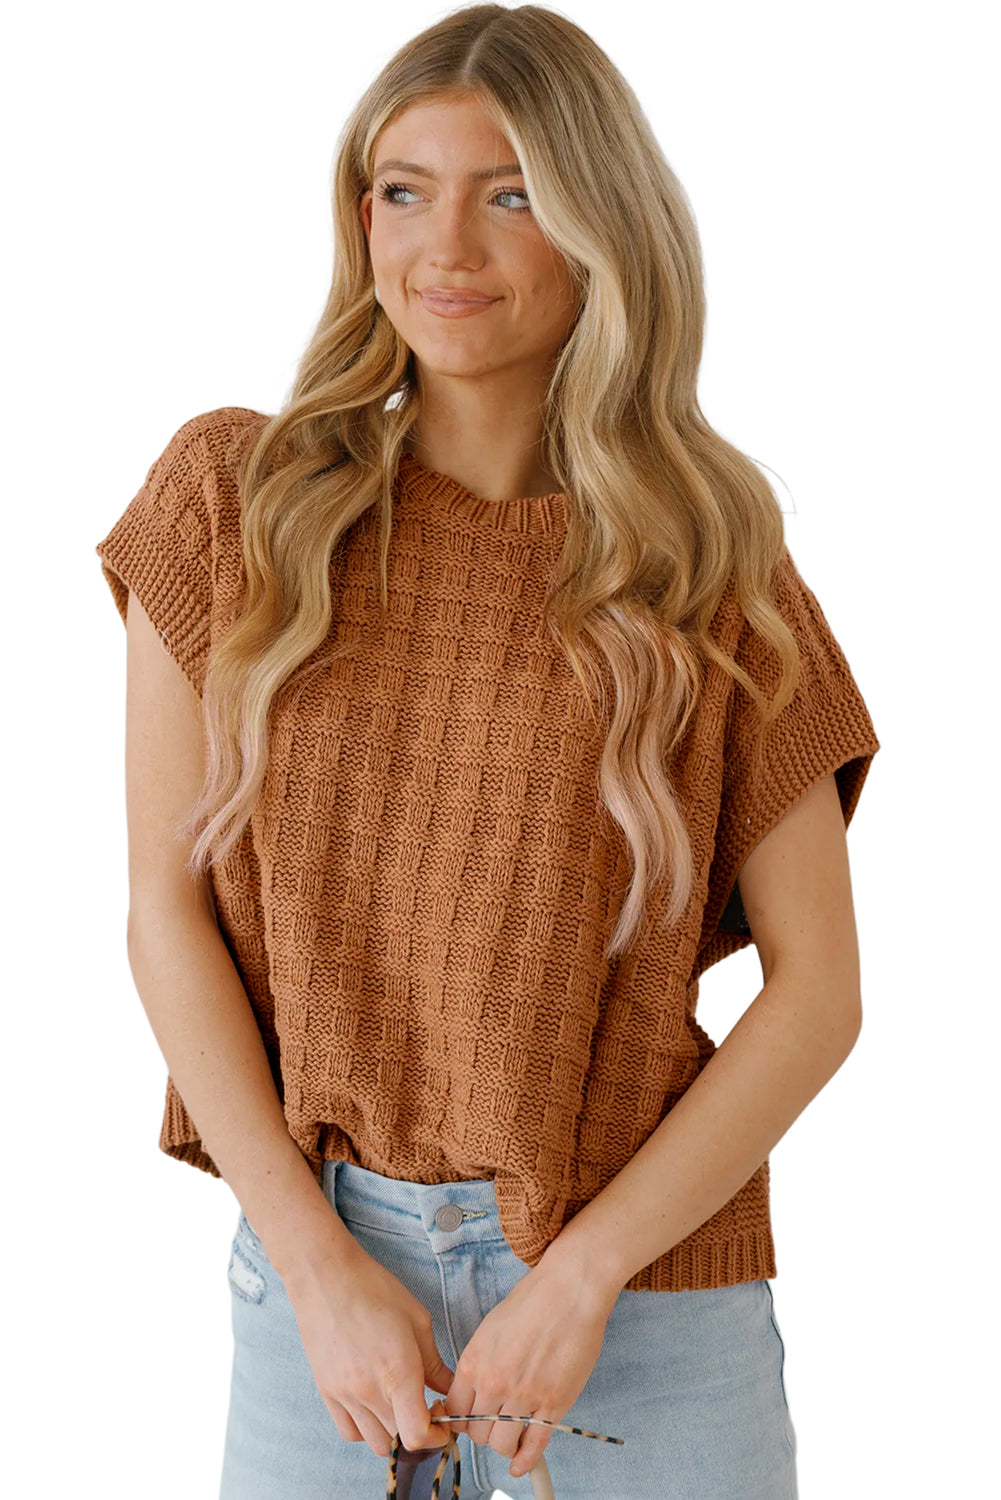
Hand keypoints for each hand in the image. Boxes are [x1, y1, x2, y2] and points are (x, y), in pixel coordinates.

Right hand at [284, 1235, 454, 1460]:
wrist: (327, 1277)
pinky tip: (376, 1408)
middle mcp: (370, 1391)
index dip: (437, 1437)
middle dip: (419, 1434)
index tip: (444, 1423)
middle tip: (427, 1411)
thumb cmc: (375, 1290)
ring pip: (374, 1442)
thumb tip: (449, 1389)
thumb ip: (435, 1363)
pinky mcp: (327, 1392)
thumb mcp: (417, 1320)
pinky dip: (366, 1430)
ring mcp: (345, 1395)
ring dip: (394, 1434)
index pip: (417, 1435)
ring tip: (400, 1408)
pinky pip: (349, 1431)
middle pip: (399, 1441)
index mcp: (398, 1372)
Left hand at [444, 1257, 617, 1478]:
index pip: (454, 1412)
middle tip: (493, 1423)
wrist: (569, 1290)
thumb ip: (478, 1363)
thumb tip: (471, 1390)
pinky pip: (533, 1445)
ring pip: (502, 1444)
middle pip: (476, 1433)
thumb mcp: (490, 1329)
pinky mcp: (553, 1404)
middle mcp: (494, 1384)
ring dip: (504, 1444)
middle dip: (482, 1432)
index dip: (459, 1420)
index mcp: (474, 1363)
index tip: (467, 1420)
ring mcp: (524, 1397)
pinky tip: (521, 1464)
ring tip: (511, 1433)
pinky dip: (525, 1461)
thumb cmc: (532, 1302)